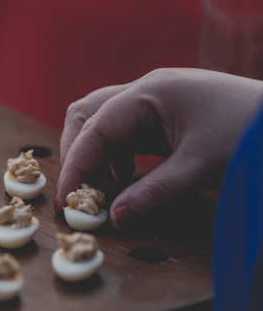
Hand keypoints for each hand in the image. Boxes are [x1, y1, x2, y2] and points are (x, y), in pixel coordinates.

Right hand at [56, 68, 262, 227]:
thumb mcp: (200, 168)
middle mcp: (146, 91)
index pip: (94, 128)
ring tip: (102, 192)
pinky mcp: (164, 117)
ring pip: (102, 125)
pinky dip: (114, 157)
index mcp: (150, 92)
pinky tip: (124, 180)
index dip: (76, 165)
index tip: (66, 199)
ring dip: (95, 157)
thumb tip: (114, 218)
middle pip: (86, 116)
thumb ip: (153, 194)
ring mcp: (154, 102)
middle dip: (77, 155)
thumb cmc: (251, 133)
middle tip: (80, 193)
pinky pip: (123, 134)